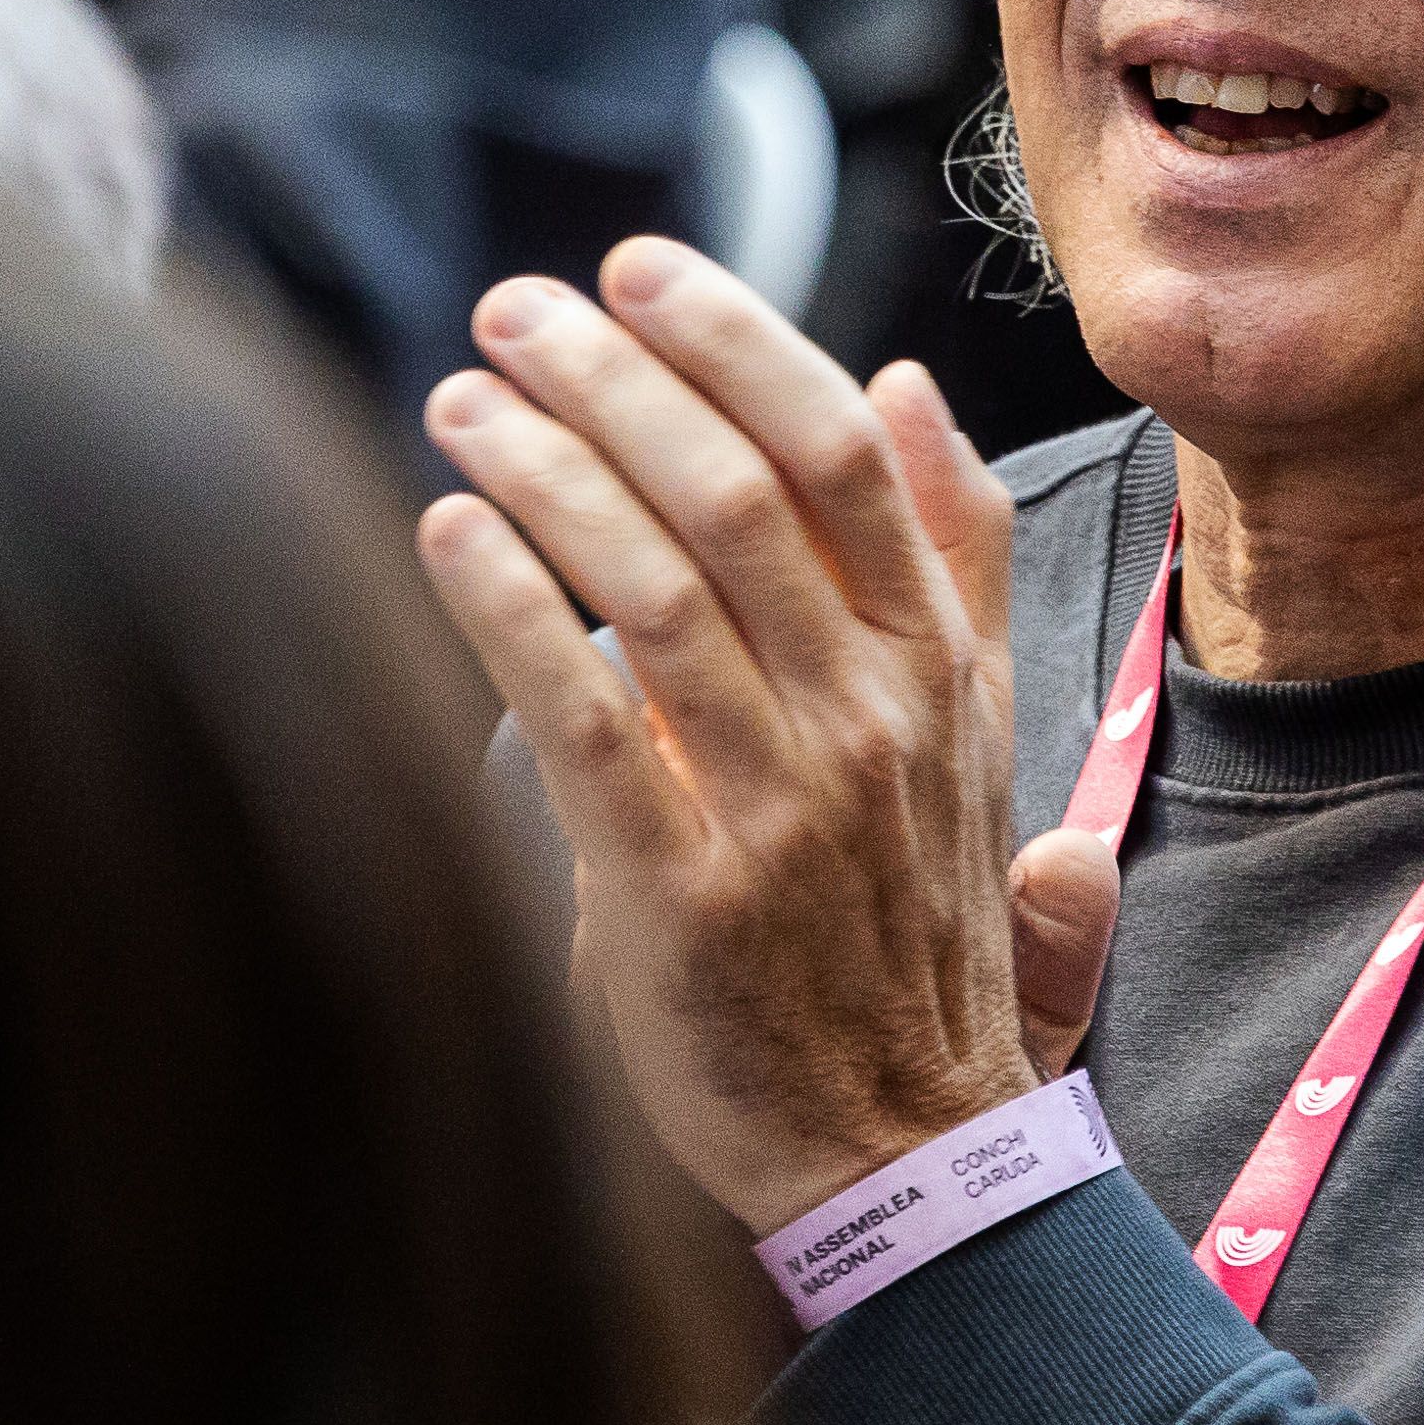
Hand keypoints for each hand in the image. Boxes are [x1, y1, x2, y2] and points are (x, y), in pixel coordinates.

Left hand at [412, 241, 1109, 1231]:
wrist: (903, 1153)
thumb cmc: (910, 934)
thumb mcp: (977, 735)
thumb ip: (954, 560)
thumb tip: (906, 385)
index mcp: (939, 668)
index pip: (839, 451)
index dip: (733, 338)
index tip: (636, 271)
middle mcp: (872, 719)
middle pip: (735, 488)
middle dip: (613, 375)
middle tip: (513, 309)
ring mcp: (782, 807)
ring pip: (656, 583)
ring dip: (545, 466)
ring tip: (460, 399)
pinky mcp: (681, 896)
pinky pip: (580, 720)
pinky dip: (510, 606)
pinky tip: (446, 530)